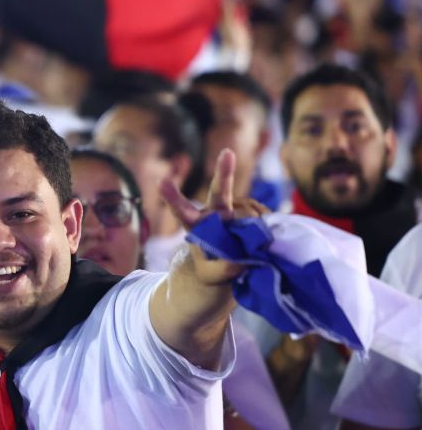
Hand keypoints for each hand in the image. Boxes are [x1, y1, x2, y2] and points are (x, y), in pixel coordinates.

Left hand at [159, 149, 257, 284]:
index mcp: (196, 225)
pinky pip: (265, 219)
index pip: (182, 210)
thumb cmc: (212, 269)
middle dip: (223, 173)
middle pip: (220, 192)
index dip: (173, 198)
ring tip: (248, 247)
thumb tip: (240, 261)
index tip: (162, 182)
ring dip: (254, 230)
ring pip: (250, 215)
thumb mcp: (210, 277)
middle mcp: (216, 213)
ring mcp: (237, 212)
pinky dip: (266, 230)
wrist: (229, 266)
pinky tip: (262, 239)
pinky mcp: (255, 215)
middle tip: (227, 153)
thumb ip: (221, 271)